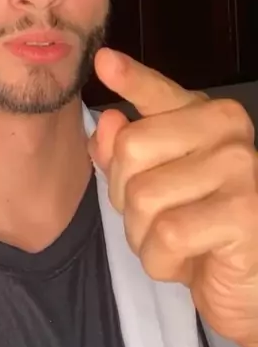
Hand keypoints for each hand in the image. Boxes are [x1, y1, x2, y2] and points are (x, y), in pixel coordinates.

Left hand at [88, 48, 257, 346]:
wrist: (247, 285)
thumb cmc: (197, 225)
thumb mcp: (153, 183)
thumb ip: (124, 150)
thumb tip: (108, 121)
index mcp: (207, 114)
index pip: (157, 92)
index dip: (130, 79)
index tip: (103, 60)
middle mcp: (228, 131)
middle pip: (131, 148)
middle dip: (124, 195)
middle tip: (156, 217)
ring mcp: (241, 169)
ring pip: (143, 196)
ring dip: (142, 234)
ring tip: (174, 240)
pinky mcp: (244, 213)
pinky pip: (166, 234)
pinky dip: (161, 260)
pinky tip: (188, 261)